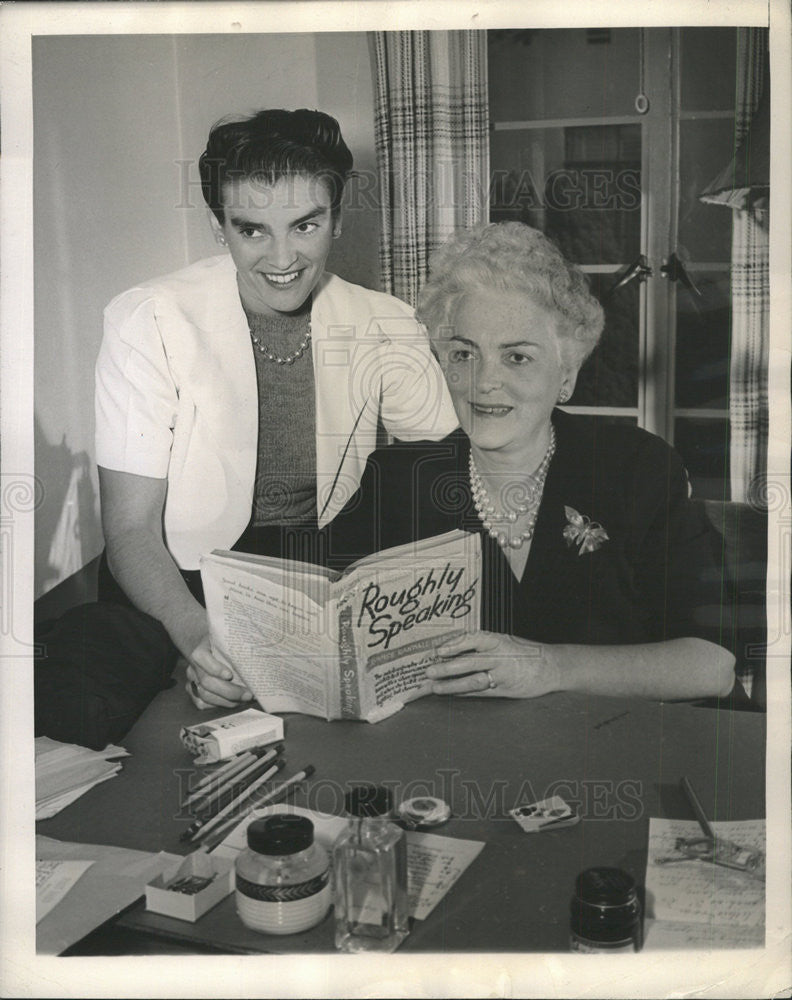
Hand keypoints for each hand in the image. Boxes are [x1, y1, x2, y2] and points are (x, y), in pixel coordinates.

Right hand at [184, 635, 253, 709]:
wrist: (211, 649)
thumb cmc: (224, 646)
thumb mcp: (229, 641)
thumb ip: (238, 646)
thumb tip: (261, 652)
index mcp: (200, 651)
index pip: (202, 658)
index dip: (215, 668)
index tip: (230, 675)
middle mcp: (193, 667)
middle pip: (207, 682)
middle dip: (229, 691)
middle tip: (248, 694)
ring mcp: (192, 681)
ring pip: (205, 695)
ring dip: (227, 701)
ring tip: (244, 700)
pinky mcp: (193, 692)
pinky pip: (202, 703)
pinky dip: (218, 706)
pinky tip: (233, 703)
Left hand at [425, 630, 560, 698]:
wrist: (552, 667)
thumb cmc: (523, 652)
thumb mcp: (505, 641)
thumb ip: (482, 645)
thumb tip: (450, 648)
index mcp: (498, 640)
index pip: (473, 639)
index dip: (456, 644)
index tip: (440, 650)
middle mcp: (499, 657)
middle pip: (470, 662)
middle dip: (447, 668)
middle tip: (429, 672)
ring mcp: (502, 675)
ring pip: (473, 680)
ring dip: (452, 685)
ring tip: (435, 687)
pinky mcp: (505, 689)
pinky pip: (481, 692)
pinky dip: (464, 693)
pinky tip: (451, 693)